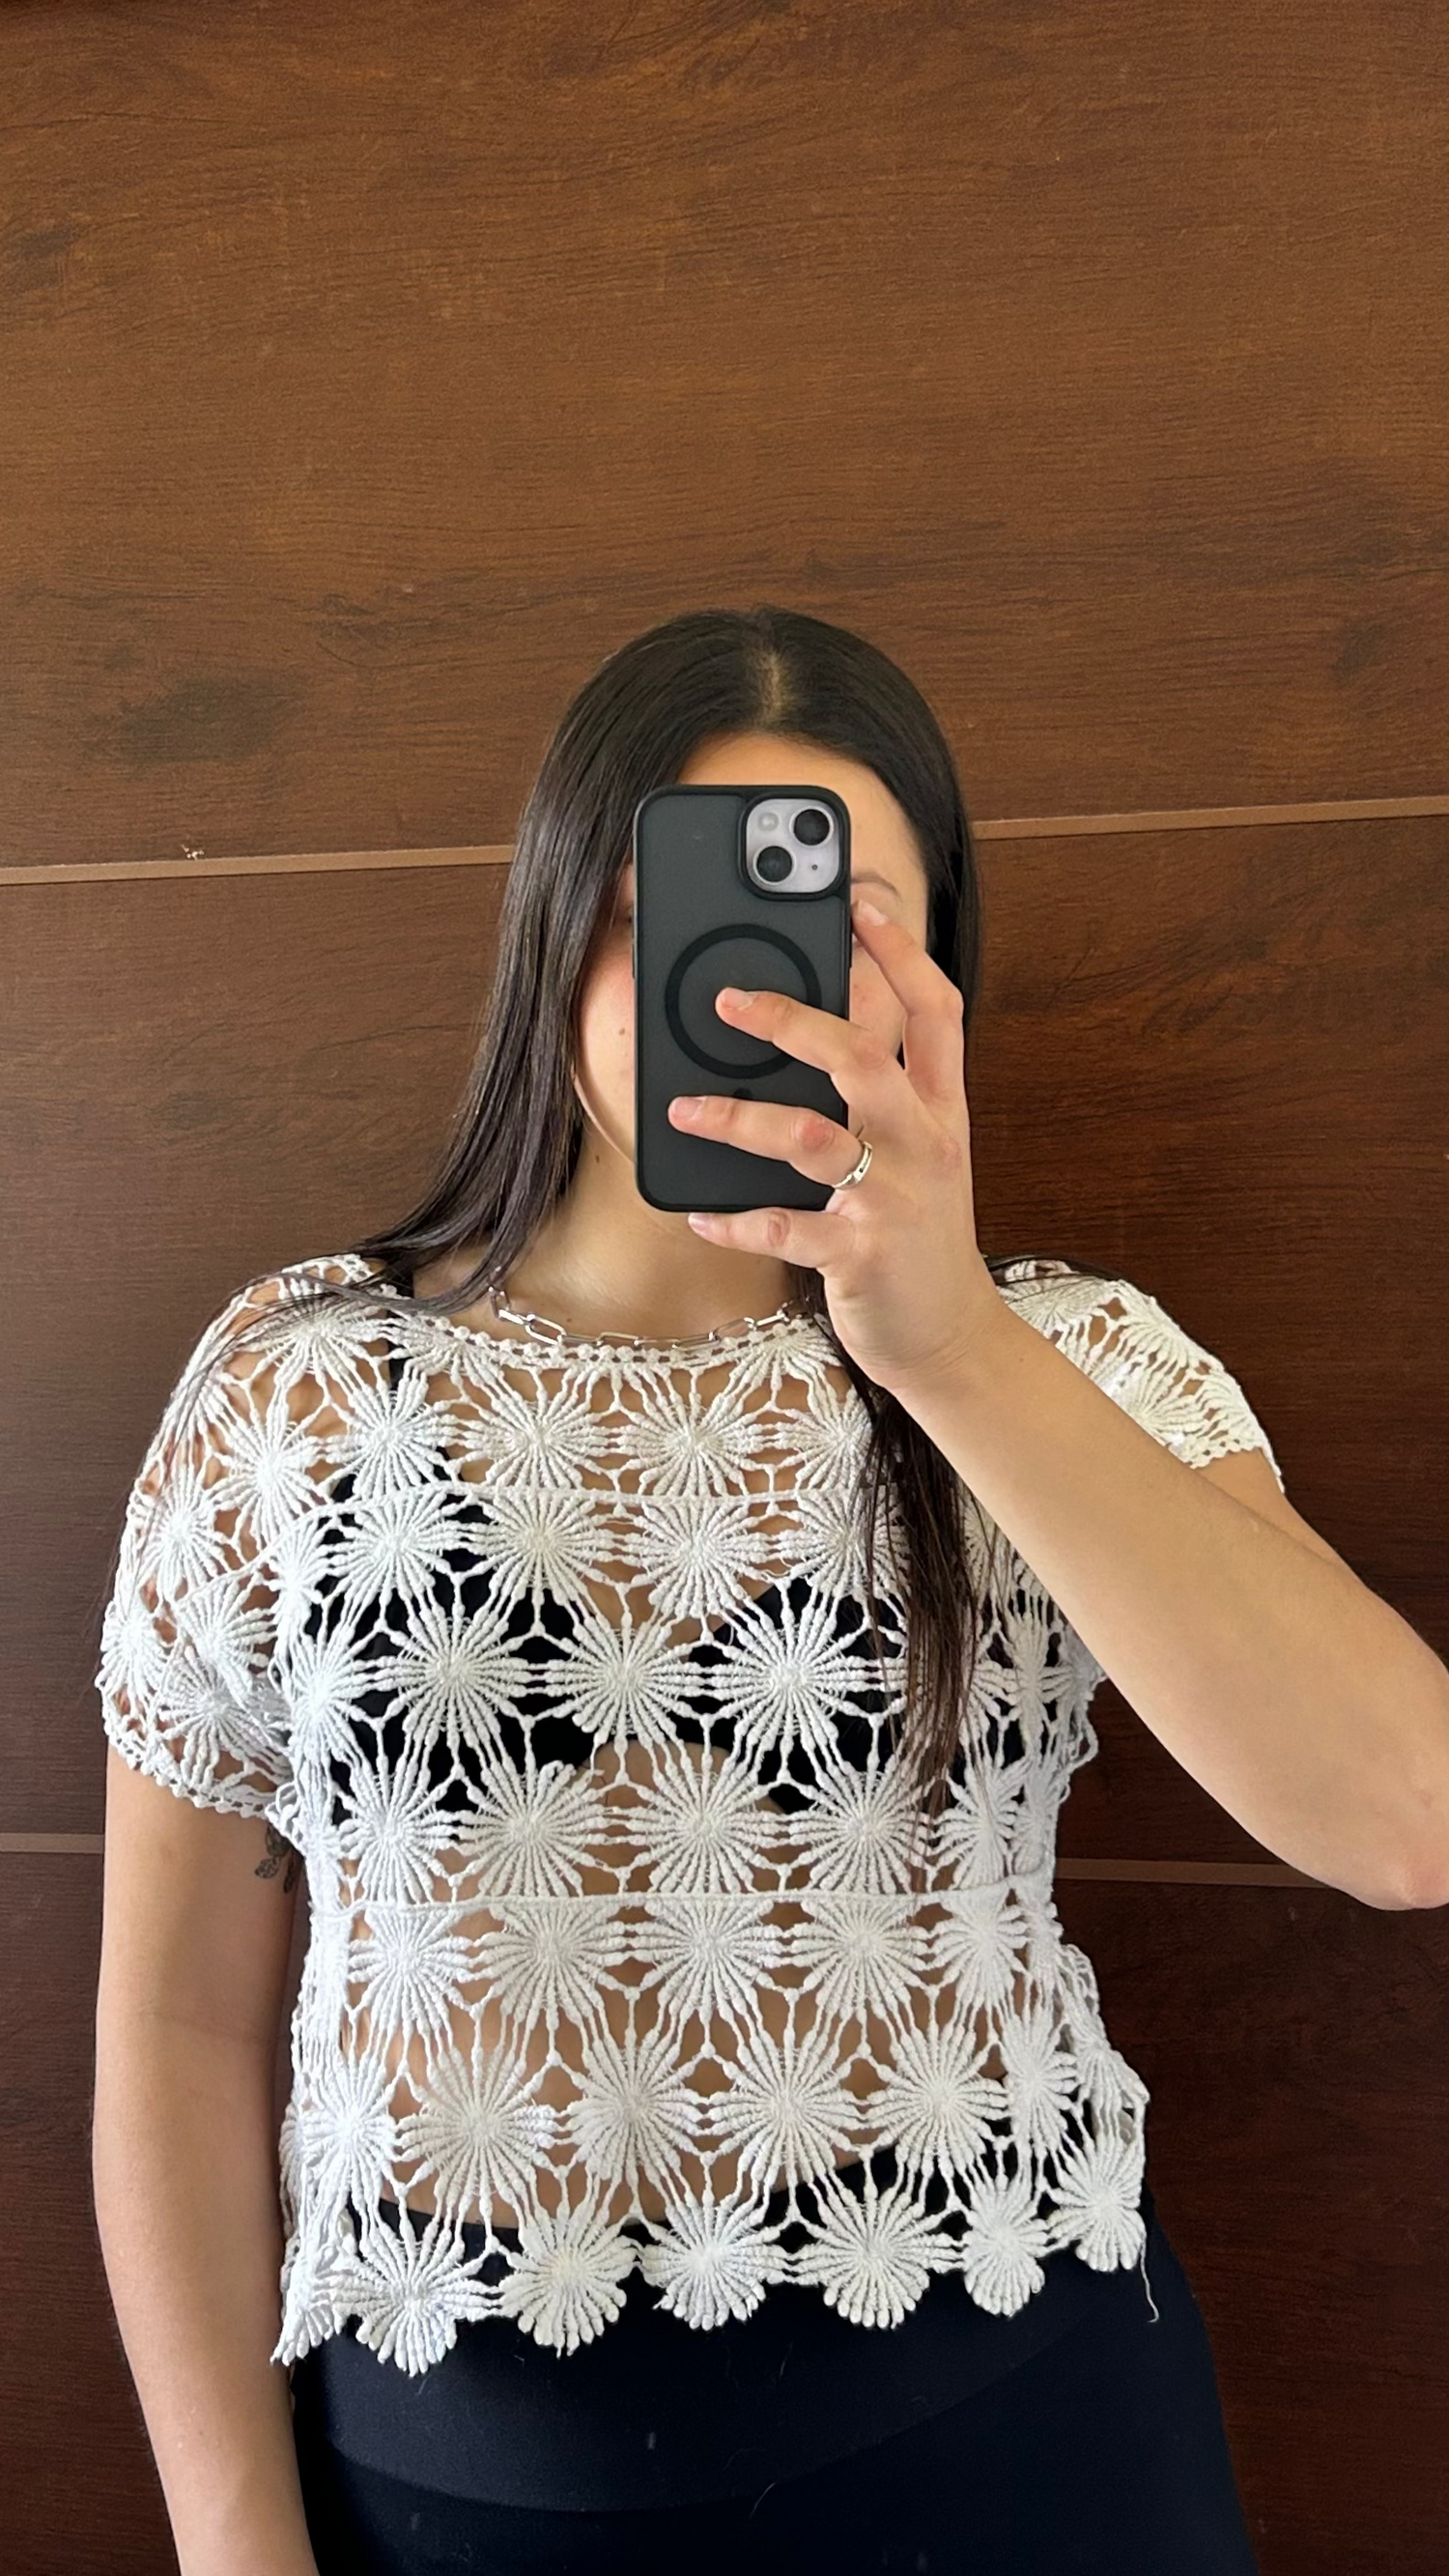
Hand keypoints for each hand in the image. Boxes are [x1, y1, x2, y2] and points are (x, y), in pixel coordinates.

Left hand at [670, 896, 1004, 1394]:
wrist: (950, 1337)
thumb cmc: (917, 1236)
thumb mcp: (922, 1155)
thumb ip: (888, 1093)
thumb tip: (819, 1023)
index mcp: (939, 1110)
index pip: (934, 1012)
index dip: (899, 953)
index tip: (860, 904)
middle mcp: (922, 1144)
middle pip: (864, 1058)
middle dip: (796, 1020)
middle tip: (730, 1000)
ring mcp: (892, 1200)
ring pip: (811, 1138)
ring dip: (740, 1119)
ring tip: (685, 1108)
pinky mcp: (860, 1255)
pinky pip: (785, 1230)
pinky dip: (736, 1221)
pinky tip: (700, 1215)